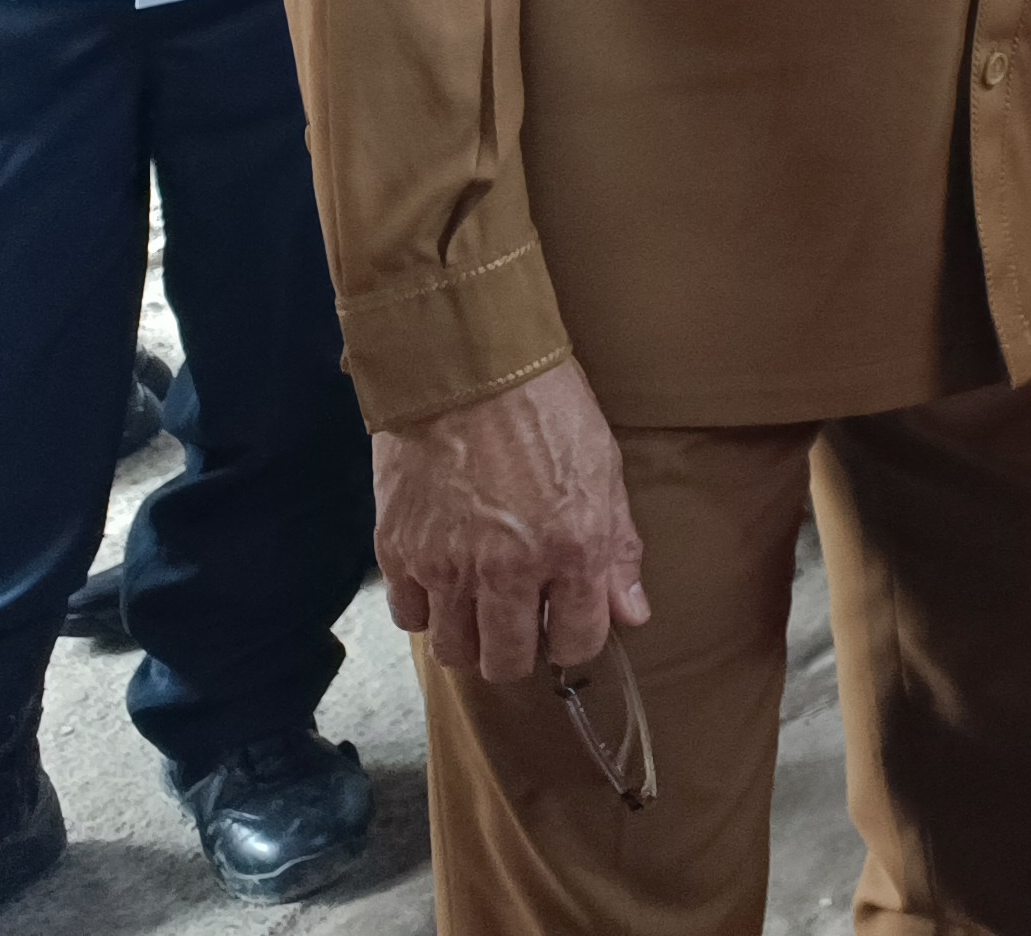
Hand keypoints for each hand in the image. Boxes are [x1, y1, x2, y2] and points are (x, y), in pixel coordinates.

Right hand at [372, 361, 649, 682]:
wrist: (467, 367)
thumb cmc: (545, 408)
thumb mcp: (603, 469)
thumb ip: (617, 549)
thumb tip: (631, 612)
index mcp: (571, 550)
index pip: (576, 642)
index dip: (575, 639)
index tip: (567, 624)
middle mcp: (507, 570)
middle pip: (506, 663)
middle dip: (519, 653)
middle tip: (521, 624)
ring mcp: (447, 566)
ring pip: (454, 651)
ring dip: (471, 638)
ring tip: (481, 605)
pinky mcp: (399, 553)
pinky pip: (409, 618)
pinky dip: (427, 610)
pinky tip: (443, 581)